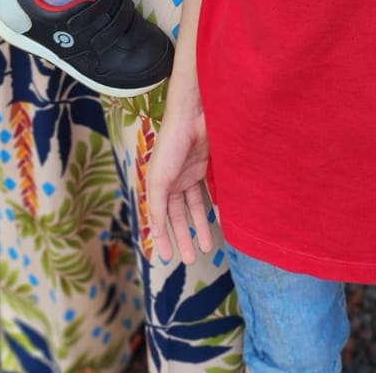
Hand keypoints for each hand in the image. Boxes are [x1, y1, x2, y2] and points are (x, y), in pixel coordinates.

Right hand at [146, 98, 211, 266]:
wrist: (193, 117)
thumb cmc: (171, 145)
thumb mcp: (159, 179)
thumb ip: (156, 205)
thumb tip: (155, 231)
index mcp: (157, 184)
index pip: (159, 216)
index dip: (162, 236)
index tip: (166, 258)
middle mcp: (173, 181)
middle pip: (178, 216)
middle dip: (184, 237)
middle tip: (191, 259)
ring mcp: (190, 175)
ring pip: (195, 207)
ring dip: (200, 227)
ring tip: (207, 247)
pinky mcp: (206, 168)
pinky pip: (209, 193)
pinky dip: (212, 208)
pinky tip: (219, 222)